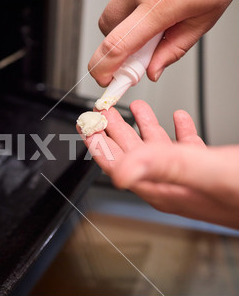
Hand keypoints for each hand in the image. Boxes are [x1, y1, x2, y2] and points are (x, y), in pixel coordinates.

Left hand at [77, 100, 238, 229]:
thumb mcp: (206, 174)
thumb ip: (163, 168)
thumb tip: (120, 170)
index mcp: (162, 186)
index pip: (117, 164)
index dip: (99, 144)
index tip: (86, 126)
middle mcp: (171, 183)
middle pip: (132, 154)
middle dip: (114, 131)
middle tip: (101, 113)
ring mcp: (189, 178)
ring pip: (157, 149)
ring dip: (143, 128)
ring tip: (133, 109)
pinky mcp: (210, 171)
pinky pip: (185, 147)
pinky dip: (177, 131)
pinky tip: (177, 118)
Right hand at [88, 0, 234, 85]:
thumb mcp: (202, 20)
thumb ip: (174, 49)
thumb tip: (152, 72)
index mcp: (160, 6)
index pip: (118, 45)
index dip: (104, 69)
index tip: (106, 82)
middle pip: (108, 33)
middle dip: (118, 49)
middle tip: (142, 52)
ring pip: (111, 18)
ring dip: (124, 30)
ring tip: (152, 26)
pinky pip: (120, 5)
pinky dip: (130, 15)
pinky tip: (151, 11)